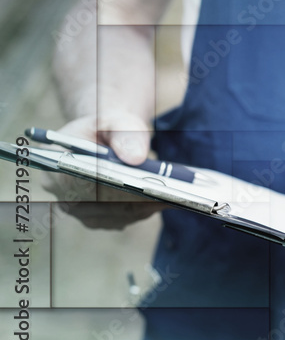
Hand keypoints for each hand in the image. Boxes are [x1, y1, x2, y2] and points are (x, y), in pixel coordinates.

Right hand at [41, 112, 166, 229]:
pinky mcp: (96, 218)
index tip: (144, 186)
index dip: (114, 186)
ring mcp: (78, 210)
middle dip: (137, 199)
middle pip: (103, 203)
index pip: (84, 182)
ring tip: (172, 195)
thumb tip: (136, 158)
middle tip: (170, 193)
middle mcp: (61, 192)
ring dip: (145, 206)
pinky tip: (163, 199)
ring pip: (116, 214)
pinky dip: (145, 210)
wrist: (104, 139)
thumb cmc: (108, 128)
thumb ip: (125, 134)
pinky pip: (123, 218)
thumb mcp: (116, 120)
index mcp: (56, 163)